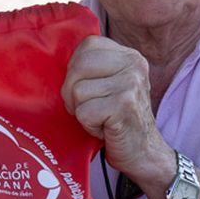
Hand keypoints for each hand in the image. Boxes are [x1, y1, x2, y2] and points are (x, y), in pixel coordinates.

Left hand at [60, 35, 171, 186]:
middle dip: (73, 92)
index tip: (89, 89)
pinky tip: (105, 128)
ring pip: (77, 91)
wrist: (144, 152)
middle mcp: (133, 65)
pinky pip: (84, 112)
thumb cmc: (118, 119)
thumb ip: (92, 67)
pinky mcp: (124, 105)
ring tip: (101, 118)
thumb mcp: (110, 84)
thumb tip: (55, 58)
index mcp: (129, 55)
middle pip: (78, 66)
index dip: (76, 70)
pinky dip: (88, 125)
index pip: (87, 46)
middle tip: (90, 108)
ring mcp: (131, 84)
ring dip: (82, 111)